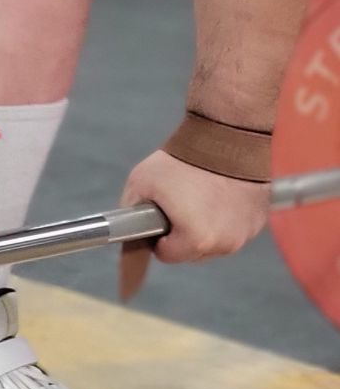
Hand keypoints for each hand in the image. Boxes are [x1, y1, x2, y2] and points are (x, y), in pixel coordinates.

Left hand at [118, 150, 269, 296]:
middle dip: (181, 234)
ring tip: (200, 197)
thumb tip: (129, 233)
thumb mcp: (140, 186)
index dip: (157, 237)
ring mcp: (246, 232)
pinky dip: (224, 219)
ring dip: (203, 228)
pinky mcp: (259, 220)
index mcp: (196, 240)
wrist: (227, 133)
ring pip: (213, 243)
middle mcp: (225, 243)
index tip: (160, 216)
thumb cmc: (183, 160)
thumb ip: (130, 215)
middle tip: (180, 204)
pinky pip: (233, 229)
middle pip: (191, 252)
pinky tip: (219, 196)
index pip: (167, 255)